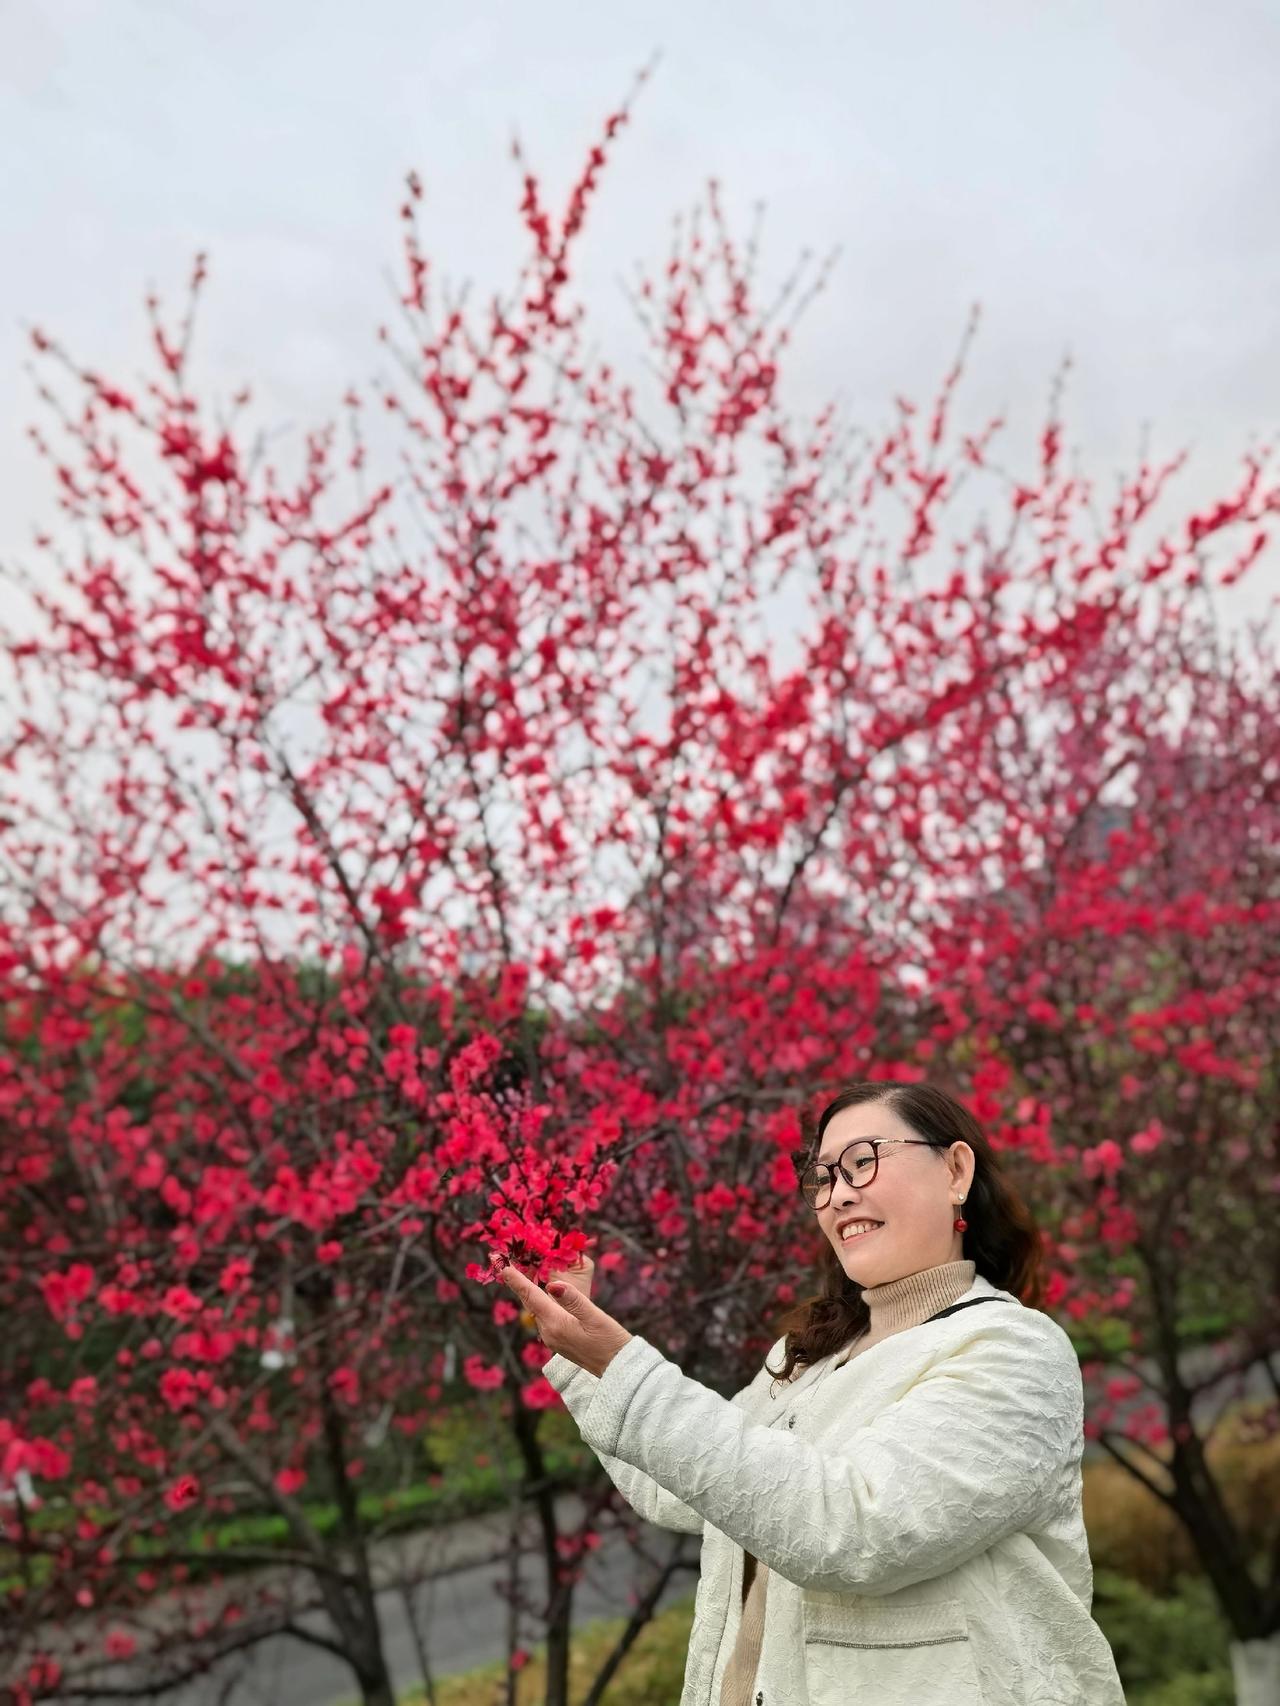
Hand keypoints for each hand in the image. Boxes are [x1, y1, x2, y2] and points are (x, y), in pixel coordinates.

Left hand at [500, 1262, 631, 1377]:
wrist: (617, 1368)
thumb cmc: (610, 1341)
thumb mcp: (594, 1316)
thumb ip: (573, 1299)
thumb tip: (552, 1285)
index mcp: (555, 1323)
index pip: (531, 1296)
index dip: (515, 1279)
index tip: (501, 1264)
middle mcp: (549, 1332)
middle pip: (530, 1301)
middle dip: (520, 1282)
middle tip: (509, 1262)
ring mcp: (553, 1338)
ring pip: (537, 1309)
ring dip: (531, 1292)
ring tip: (525, 1272)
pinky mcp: (559, 1340)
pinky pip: (545, 1316)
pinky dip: (541, 1302)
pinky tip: (545, 1293)